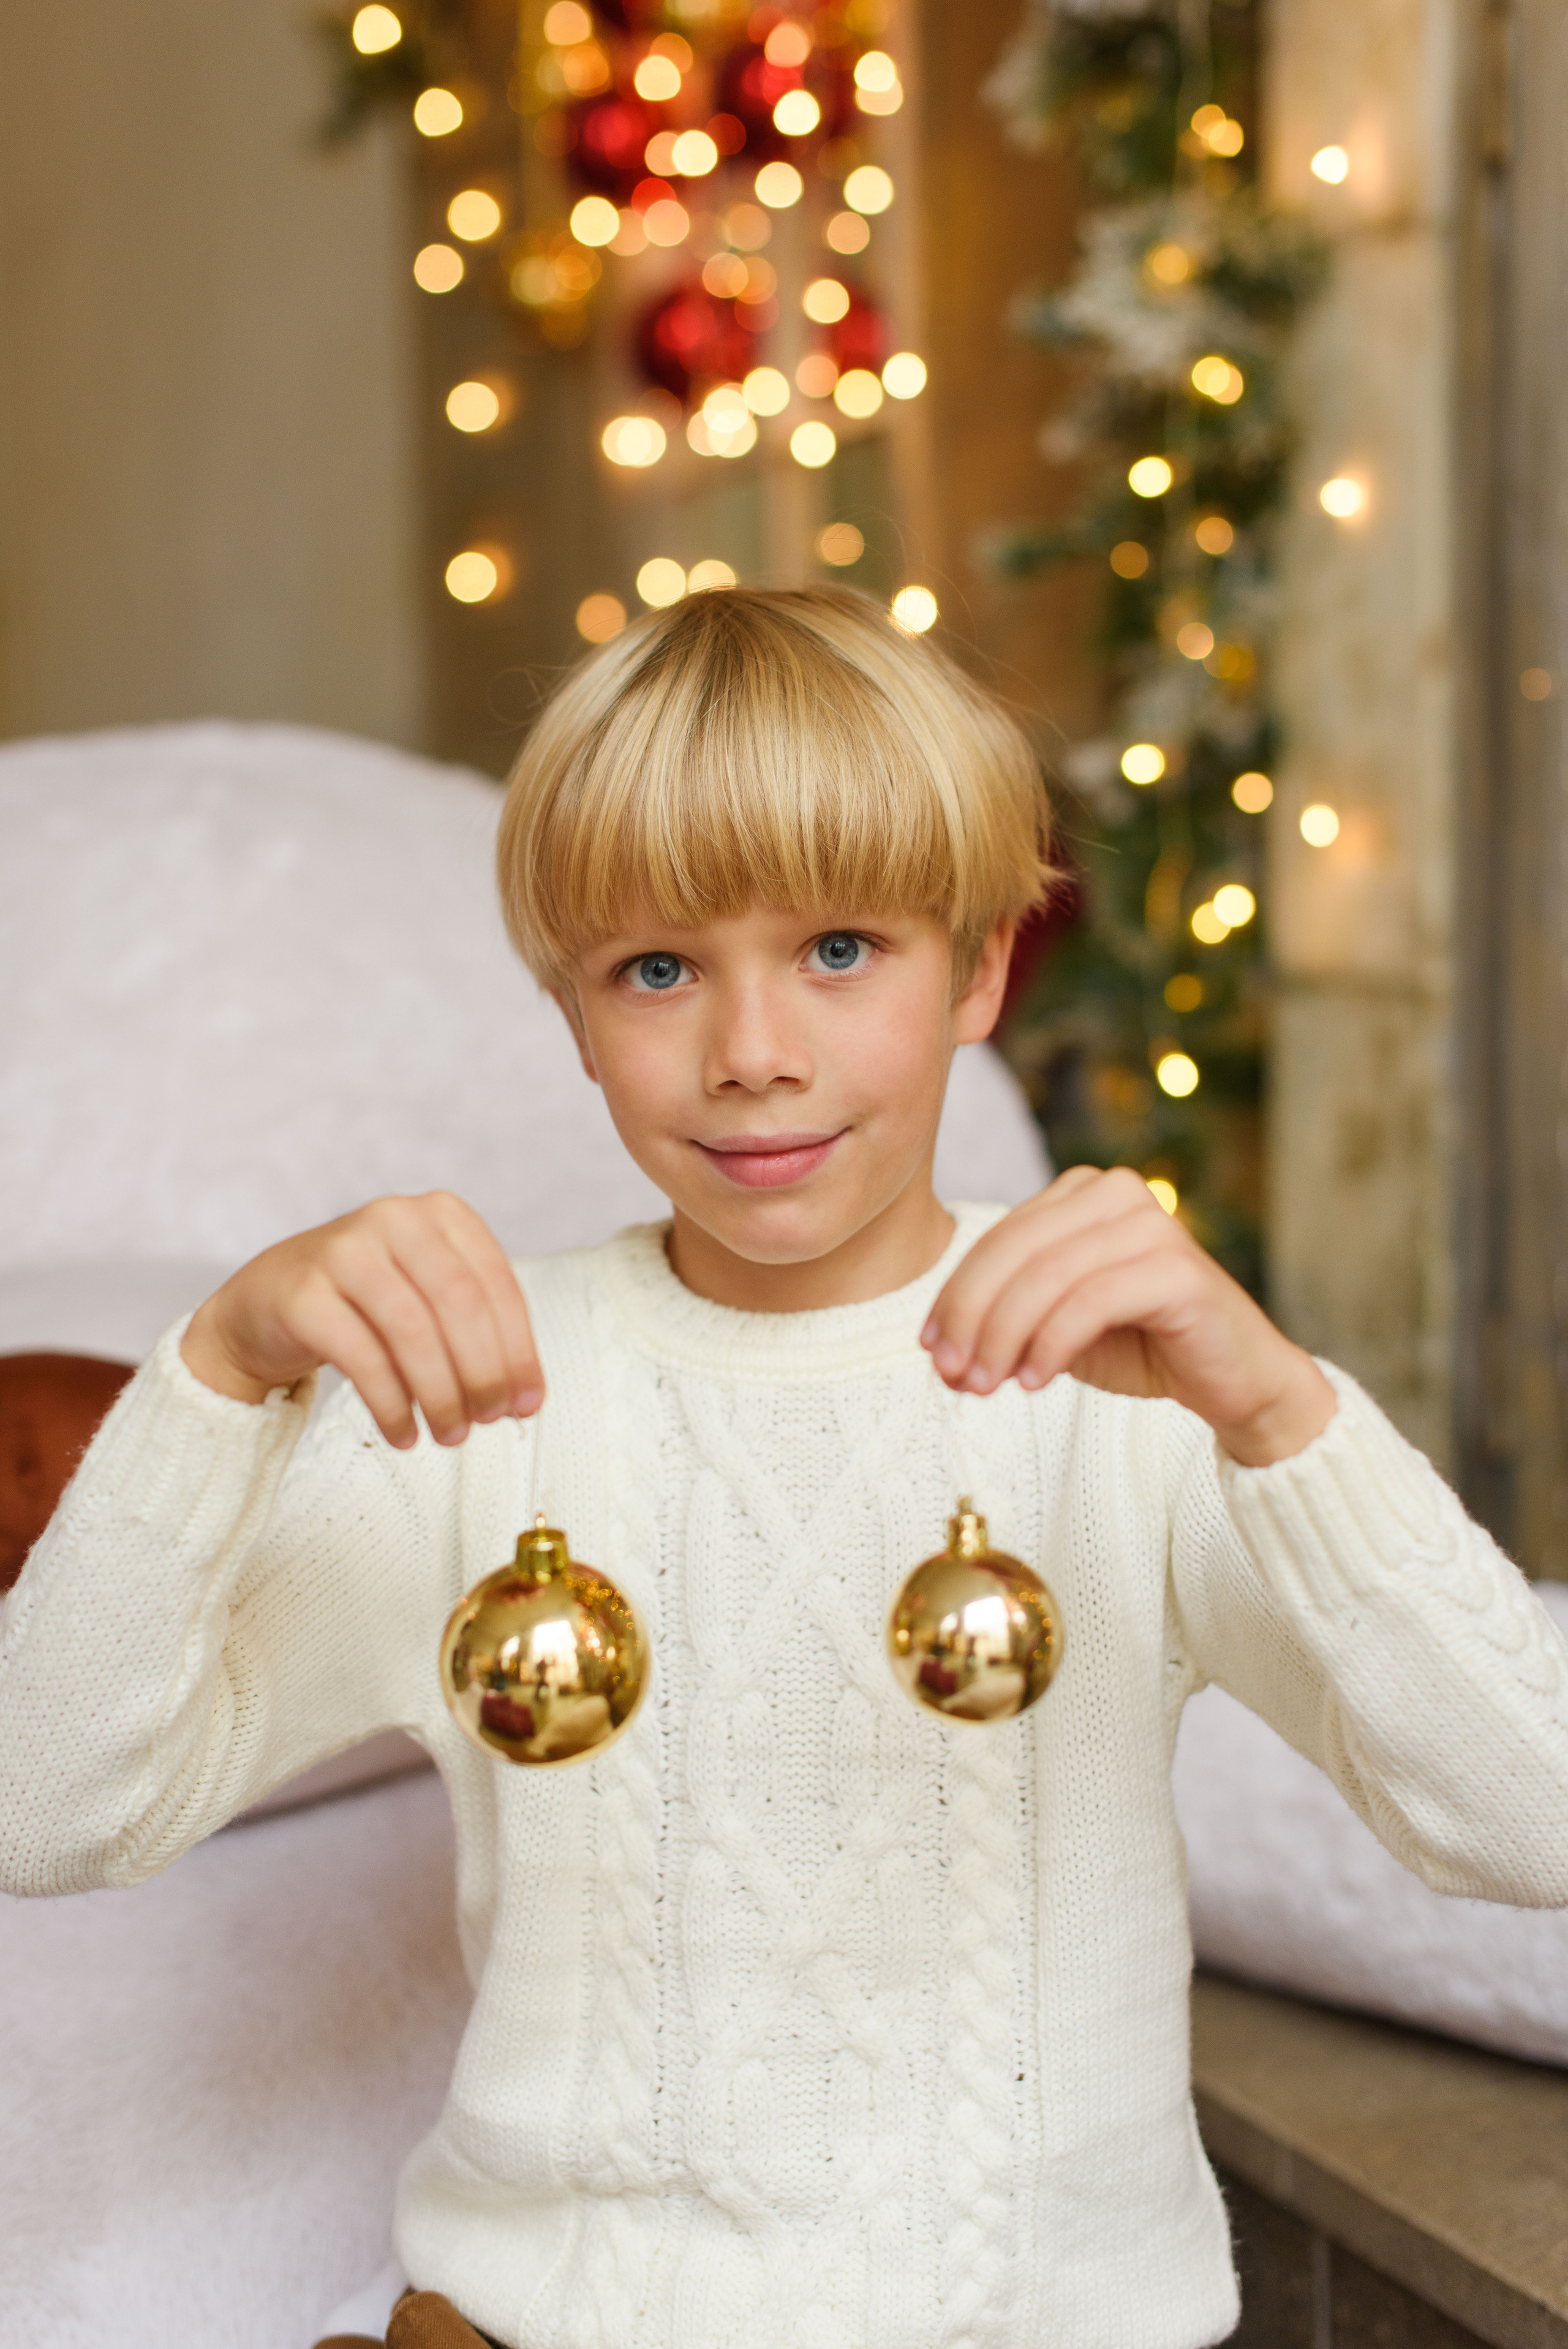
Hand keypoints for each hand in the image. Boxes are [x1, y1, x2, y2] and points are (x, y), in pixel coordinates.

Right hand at [180, 1193, 542, 1449]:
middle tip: (488, 1421)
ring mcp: (343, 1250)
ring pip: (413, 1331)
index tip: (528, 1403)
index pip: (497, 1285)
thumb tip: (524, 1397)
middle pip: (461, 1305)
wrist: (266, 1302)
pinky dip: (391, 1406)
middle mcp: (394, 1219)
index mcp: (440, 1214)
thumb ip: (477, 1333)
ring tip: (449, 1435)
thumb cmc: (365, 1305)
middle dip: (483, 1373)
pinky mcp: (303, 1292)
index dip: (519, 1350)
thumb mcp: (429, 1299)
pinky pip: (363, 1358)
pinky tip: (404, 1435)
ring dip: (440, 1395)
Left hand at [922, 1166, 1335, 1465]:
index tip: (930, 1350)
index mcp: (1083, 1193)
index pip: (999, 1239)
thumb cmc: (1146, 1347)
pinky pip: (1089, 1302)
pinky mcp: (1176, 1268)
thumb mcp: (1058, 1330)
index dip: (955, 1295)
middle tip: (951, 1375)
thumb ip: (1006, 1323)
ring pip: (1046, 1276)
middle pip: (1014, 1251)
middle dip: (971, 1317)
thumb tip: (941, 1352)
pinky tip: (1035, 1382)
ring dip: (1003, 1338)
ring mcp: (1150, 1224)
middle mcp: (1116, 1193)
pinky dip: (1050, 1345)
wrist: (1235, 1380)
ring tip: (984, 1386)